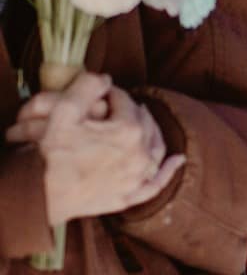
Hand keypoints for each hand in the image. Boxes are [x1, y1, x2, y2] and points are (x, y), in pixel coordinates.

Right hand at [6, 73, 185, 223]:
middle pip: (145, 124)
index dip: (113, 93)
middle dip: (133, 110)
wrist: (41, 193)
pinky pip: (156, 184)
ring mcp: (137, 178)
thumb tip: (107, 78)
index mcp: (128, 130)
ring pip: (155, 151)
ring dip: (153, 133)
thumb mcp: (65, 110)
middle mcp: (140, 155)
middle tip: (122, 103)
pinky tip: (177, 161)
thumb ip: (87, 86)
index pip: (125, 102)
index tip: (102, 91)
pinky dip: (168, 171)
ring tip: (147, 122)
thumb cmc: (51, 152)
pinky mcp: (129, 196)